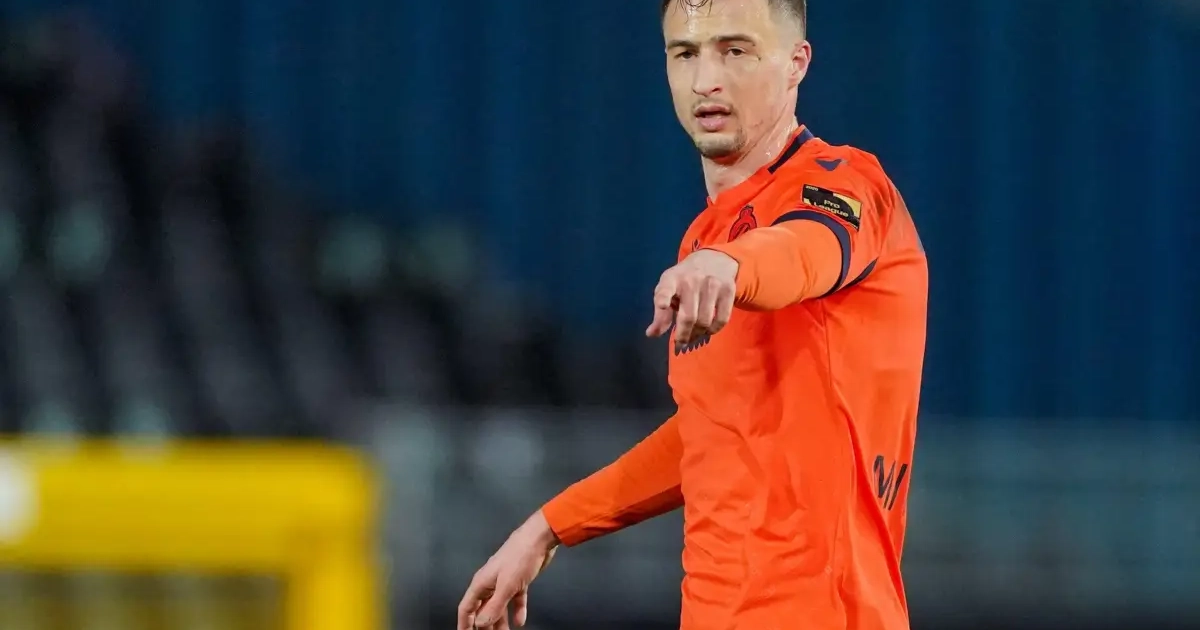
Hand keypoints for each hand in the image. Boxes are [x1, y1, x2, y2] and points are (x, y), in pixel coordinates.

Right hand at [457, 511, 559, 629]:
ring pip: (499, 606)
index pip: (467, 608)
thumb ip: (494, 606)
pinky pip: (515, 599)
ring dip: (501, 621)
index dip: (464, 624)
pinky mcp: (519, 580)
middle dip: (485, 625)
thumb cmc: (520, 558)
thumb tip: (481, 624)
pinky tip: (520, 621)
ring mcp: (504, 581)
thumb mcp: (507, 585)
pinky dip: (517, 610)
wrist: (540, 539)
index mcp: (481, 583)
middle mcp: (490, 583)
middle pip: (483, 609)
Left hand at [645, 249, 738, 350]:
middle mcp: (692, 280)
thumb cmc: (685, 279)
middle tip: (680, 342)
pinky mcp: (728, 290)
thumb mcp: (668, 288)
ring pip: (705, 321)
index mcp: (672, 279)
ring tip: (693, 336)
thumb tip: (652, 335)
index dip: (664, 298)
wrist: (714, 258)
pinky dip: (713, 330)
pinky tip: (707, 330)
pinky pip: (721, 319)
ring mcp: (712, 285)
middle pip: (688, 317)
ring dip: (697, 334)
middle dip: (683, 335)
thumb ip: (660, 313)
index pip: (666, 288)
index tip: (663, 305)